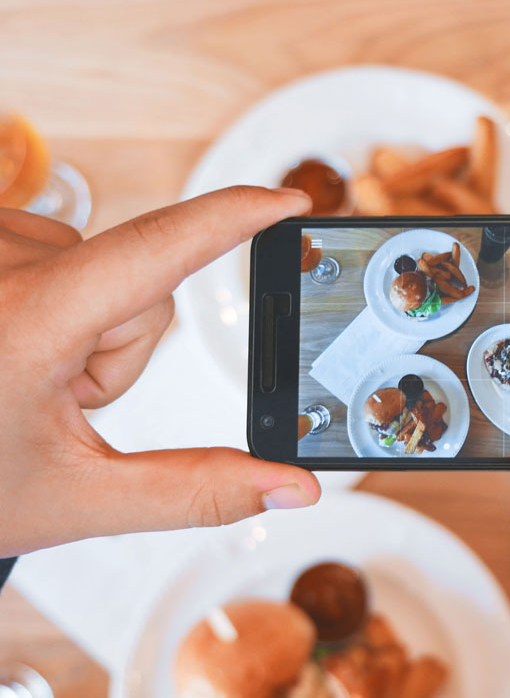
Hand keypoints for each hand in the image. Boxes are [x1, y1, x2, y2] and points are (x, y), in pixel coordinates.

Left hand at [0, 186, 320, 555]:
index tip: (288, 200)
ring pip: (105, 264)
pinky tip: (13, 337)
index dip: (233, 219)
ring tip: (25, 369)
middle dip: (126, 344)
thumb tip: (293, 485)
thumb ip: (198, 490)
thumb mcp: (79, 497)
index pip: (156, 250)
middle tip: (60, 397)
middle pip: (142, 283)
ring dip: (88, 320)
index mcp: (23, 323)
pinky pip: (60, 247)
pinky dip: (56, 295)